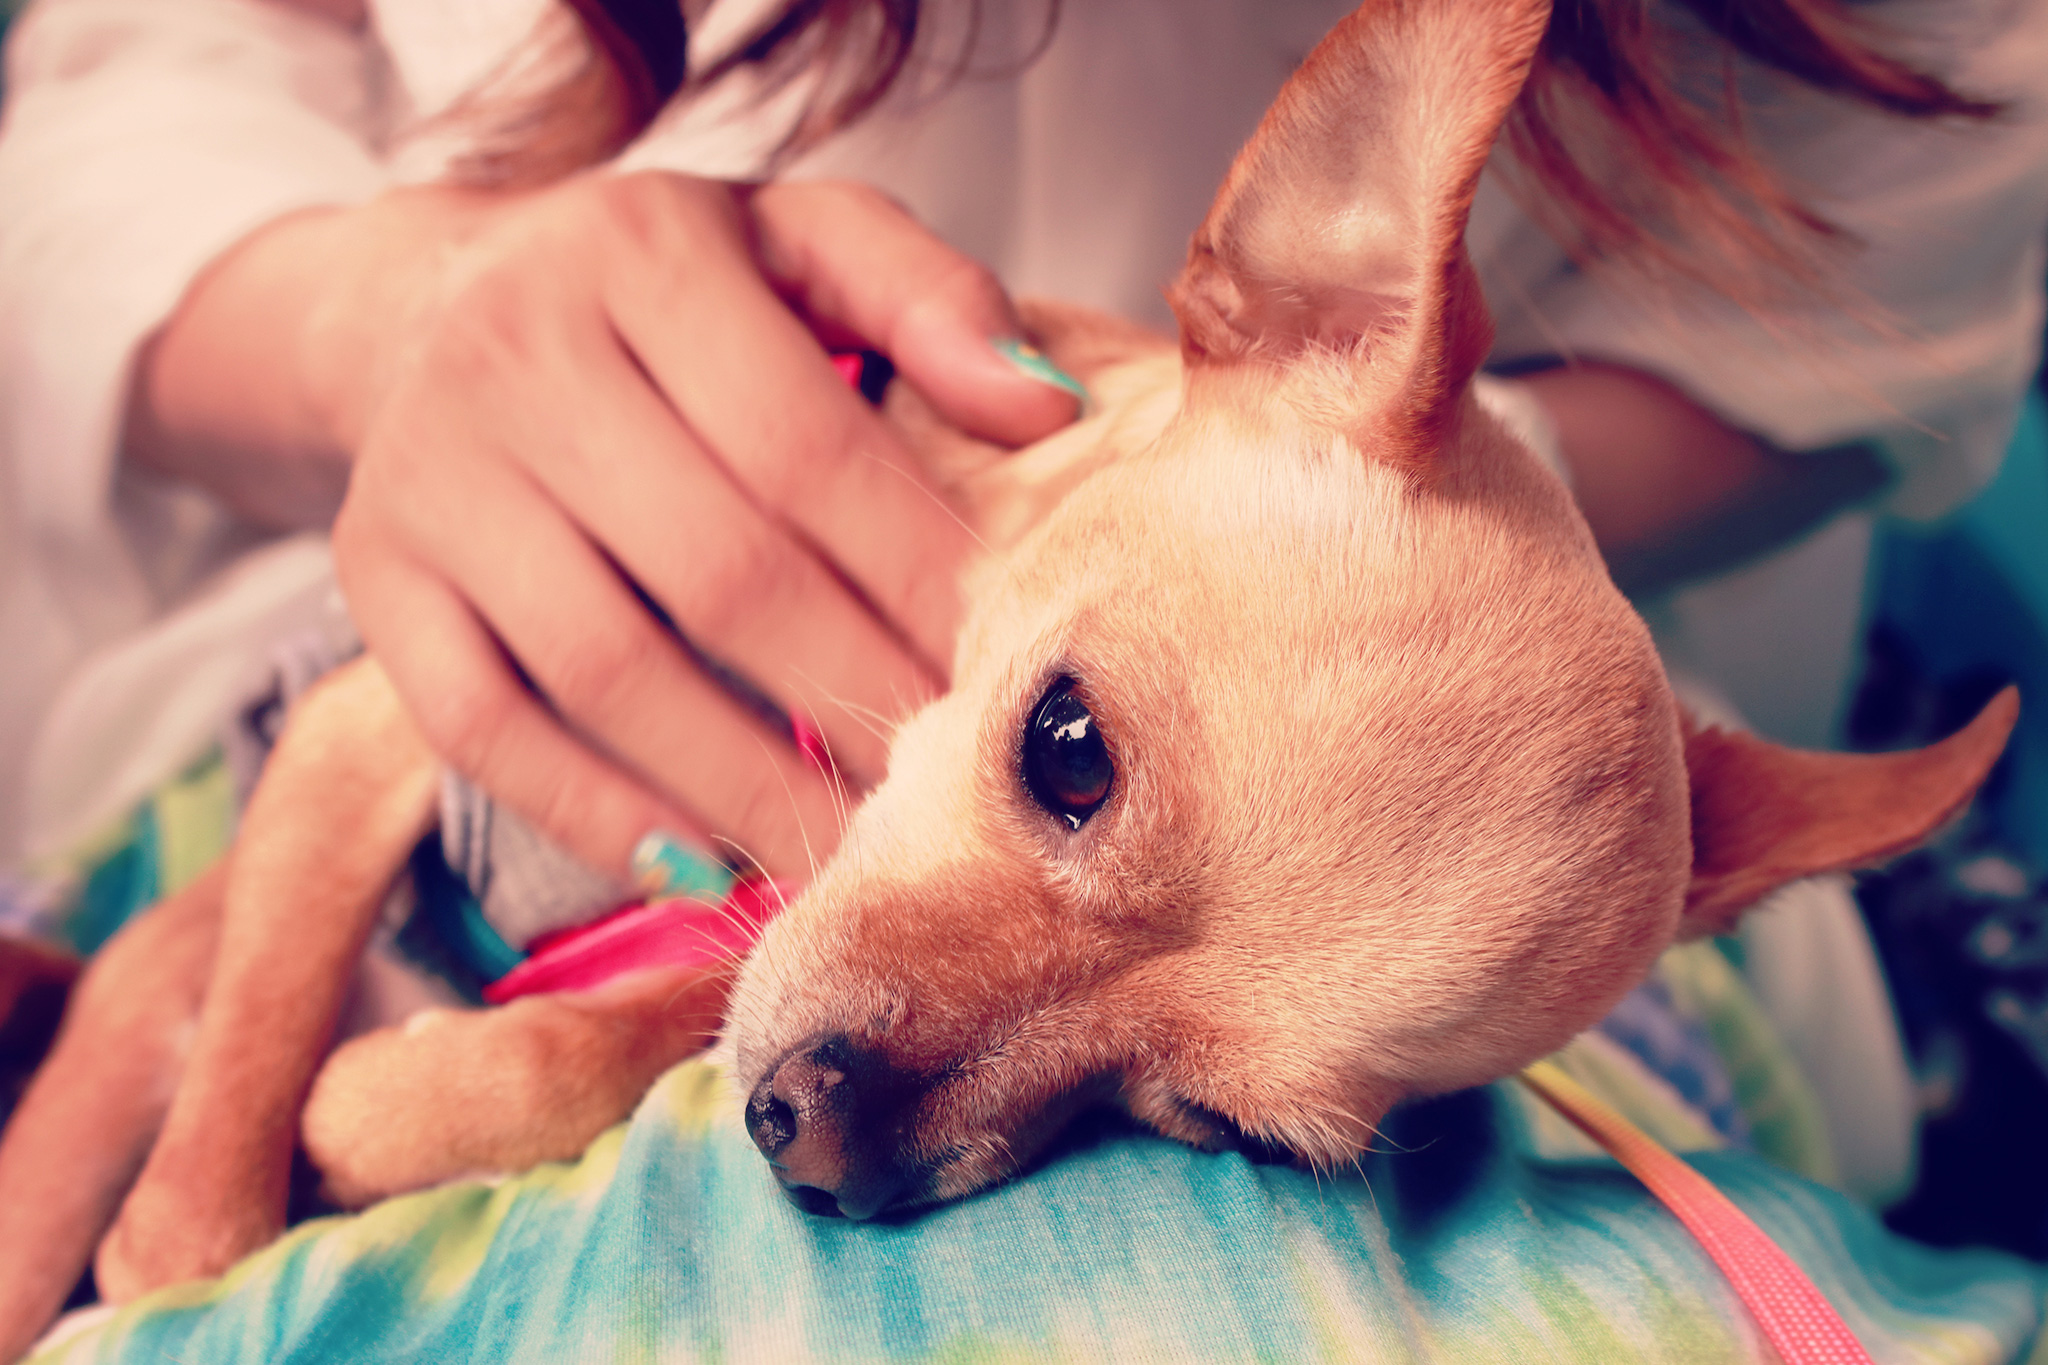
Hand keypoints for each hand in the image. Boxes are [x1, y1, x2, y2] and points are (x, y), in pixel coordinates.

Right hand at [131, 174, 1079, 879]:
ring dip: (741, 783)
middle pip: (717, 569)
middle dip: (850, 693)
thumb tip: (1047, 415)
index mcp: (644, 255)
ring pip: (604, 667)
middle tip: (945, 789)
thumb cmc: (666, 290)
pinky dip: (591, 811)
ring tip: (843, 856)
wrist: (432, 299)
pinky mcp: (377, 574)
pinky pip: (480, 723)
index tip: (1000, 663)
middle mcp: (518, 355)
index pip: (804, 446)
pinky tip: (698, 866)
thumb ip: (926, 298)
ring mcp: (432, 474)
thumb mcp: (799, 238)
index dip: (911, 571)